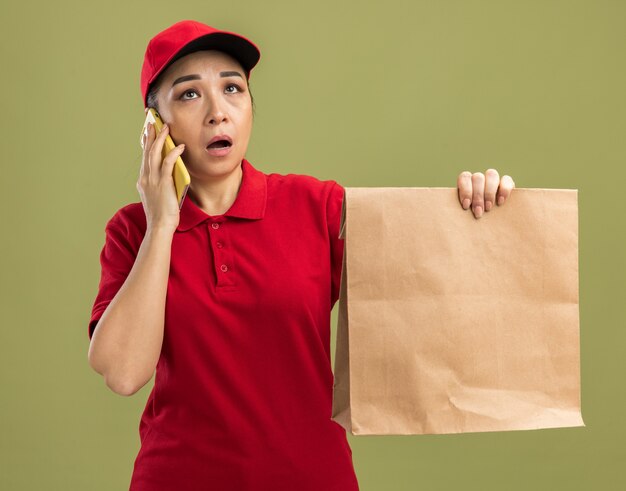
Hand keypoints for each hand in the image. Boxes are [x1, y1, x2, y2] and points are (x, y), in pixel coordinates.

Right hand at [137, 116, 185, 231]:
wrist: (159, 226)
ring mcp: (153, 180)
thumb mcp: (156, 196)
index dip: (146, 143)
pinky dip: (173, 153)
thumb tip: (168, 175)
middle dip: (150, 135)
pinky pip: (168, 163)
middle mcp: (145, 177)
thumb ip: (159, 184)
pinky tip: (179, 146)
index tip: (147, 132)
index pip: (144, 157)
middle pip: (147, 151)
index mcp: (143, 180)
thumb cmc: (161, 215)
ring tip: (165, 127)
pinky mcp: (163, 183)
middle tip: (153, 122)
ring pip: (155, 153)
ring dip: (160, 139)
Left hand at [457, 169, 514, 218]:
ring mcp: (493, 179)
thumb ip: (463, 209)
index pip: (465, 177)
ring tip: (488, 208)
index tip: (466, 205)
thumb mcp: (466, 214)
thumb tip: (457, 213)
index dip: (465, 190)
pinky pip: (506, 179)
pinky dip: (504, 190)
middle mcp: (480, 179)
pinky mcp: (507, 183)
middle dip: (478, 196)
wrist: (490, 223)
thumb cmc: (473, 218)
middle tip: (478, 212)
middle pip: (478, 178)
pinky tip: (500, 202)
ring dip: (489, 193)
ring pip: (491, 175)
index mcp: (467, 182)